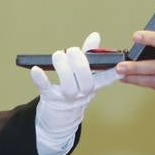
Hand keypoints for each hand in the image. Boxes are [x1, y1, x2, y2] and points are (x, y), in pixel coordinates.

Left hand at [31, 32, 119, 154]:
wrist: (59, 118)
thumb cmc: (72, 92)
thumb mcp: (83, 74)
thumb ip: (89, 54)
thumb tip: (95, 36)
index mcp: (93, 85)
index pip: (107, 78)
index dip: (114, 73)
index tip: (119, 67)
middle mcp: (82, 93)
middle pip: (86, 81)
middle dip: (80, 63)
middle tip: (72, 51)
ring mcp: (67, 97)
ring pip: (68, 85)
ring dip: (63, 68)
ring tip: (58, 55)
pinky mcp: (50, 99)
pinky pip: (46, 88)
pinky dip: (40, 79)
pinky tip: (36, 70)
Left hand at [116, 31, 154, 99]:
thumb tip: (152, 46)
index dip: (150, 37)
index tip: (136, 35)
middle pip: (154, 66)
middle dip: (134, 68)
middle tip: (120, 68)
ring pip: (154, 82)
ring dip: (136, 80)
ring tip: (123, 77)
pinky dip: (150, 85)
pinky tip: (139, 82)